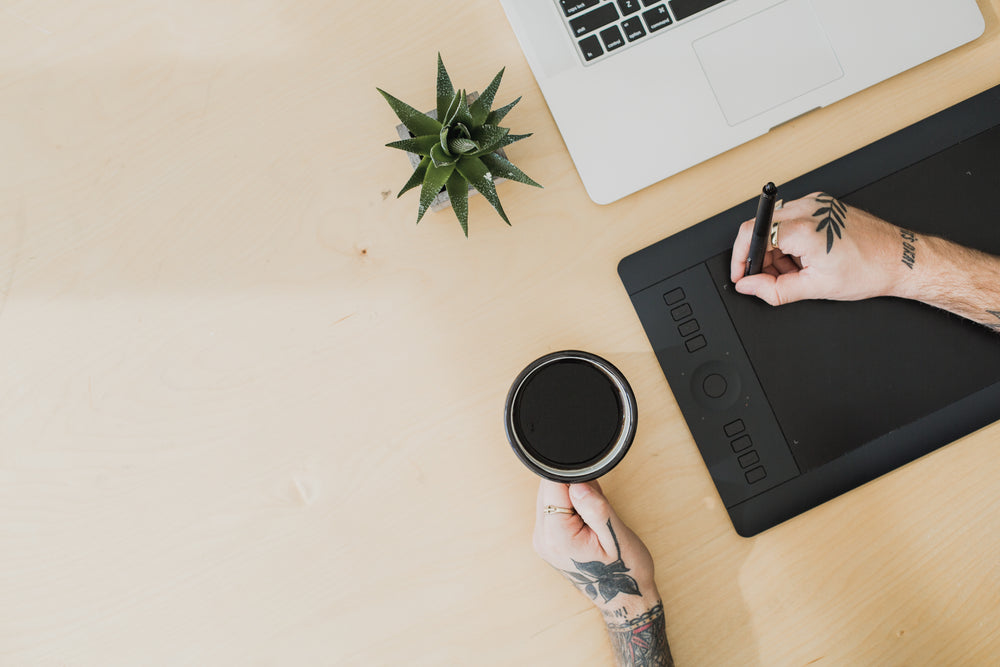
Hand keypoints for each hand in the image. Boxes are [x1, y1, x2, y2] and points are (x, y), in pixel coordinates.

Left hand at [532, 480, 657, 617]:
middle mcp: (543, 539)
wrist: (623, 598)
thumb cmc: (625, 570)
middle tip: (598, 507)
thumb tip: (577, 484)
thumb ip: (595, 508)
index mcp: (558, 538)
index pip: (552, 488)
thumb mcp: (617, 537)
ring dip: (571, 498)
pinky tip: (586, 523)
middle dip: (573, 487)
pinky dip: (569, 508)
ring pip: (549, 498)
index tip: (592, 489)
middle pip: (548, 490)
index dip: (573, 479)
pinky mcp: (545, 540)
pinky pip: (552, 510)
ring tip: (594, 519)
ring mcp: (541, 541)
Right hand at [730, 192, 909, 304]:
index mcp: (803, 229)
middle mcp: (808, 210)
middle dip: (759, 257)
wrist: (898, 259)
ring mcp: (816, 204)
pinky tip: (804, 257)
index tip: (741, 273)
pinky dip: (789, 241)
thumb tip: (749, 287)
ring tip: (795, 271)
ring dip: (774, 250)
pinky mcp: (822, 204)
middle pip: (760, 229)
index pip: (750, 234)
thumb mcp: (816, 288)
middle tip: (769, 279)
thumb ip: (774, 290)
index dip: (739, 257)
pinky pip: (791, 219)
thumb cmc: (868, 270)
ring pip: (775, 225)